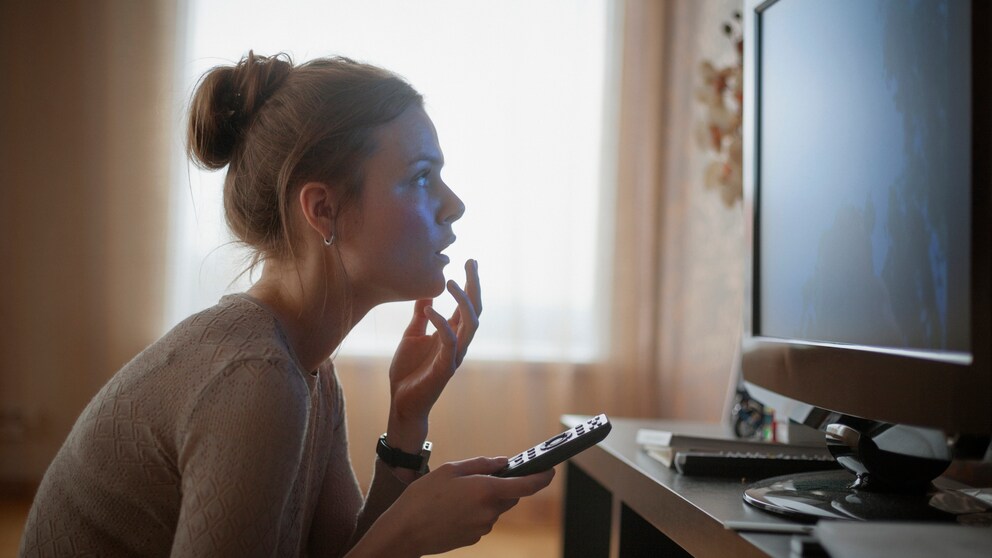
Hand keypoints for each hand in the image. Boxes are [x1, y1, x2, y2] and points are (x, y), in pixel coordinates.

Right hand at [370, 457, 554, 555]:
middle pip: (509, 496)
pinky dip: (474, 512)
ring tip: (456, 495)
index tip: (551, 470)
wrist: (404, 531)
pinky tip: (452, 509)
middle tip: (481, 477)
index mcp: (485, 490)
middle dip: (502, 485)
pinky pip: (482, 520)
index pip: (526, 486)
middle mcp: (489, 512)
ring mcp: (482, 528)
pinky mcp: (474, 538)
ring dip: (484, 499)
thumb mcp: (450, 470)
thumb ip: (481, 464)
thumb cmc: (423, 497)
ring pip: (494, 508)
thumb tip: (504, 462)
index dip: (542, 477)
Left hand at [387, 260, 481, 450]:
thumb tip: (426, 295)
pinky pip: (448, 342)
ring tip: (451, 281)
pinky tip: (429, 309)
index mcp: (451, 334)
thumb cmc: (409, 371)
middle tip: (471, 262)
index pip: (467, 304)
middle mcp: (458, 342)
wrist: (402, 402)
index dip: (470, 283)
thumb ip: (421, 316)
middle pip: (476, 309)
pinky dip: (441, 323)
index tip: (470, 260)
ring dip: (462, 302)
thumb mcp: (412, 336)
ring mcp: (454, 355)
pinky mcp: (444, 368)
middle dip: (474, 285)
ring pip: (470, 324)